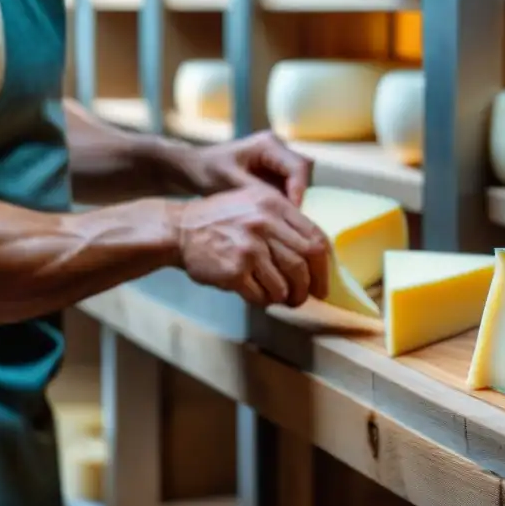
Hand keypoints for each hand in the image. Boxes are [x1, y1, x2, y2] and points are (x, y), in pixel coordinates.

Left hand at [171, 131, 313, 205]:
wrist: (192, 169)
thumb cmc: (207, 171)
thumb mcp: (230, 182)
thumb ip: (259, 191)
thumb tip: (286, 207)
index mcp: (268, 144)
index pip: (298, 166)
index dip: (299, 190)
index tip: (292, 213)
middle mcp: (278, 148)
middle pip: (303, 172)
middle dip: (299, 196)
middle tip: (288, 219)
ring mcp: (278, 160)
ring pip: (300, 181)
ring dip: (293, 200)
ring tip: (281, 220)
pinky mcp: (275, 173)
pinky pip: (290, 188)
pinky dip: (286, 203)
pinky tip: (275, 217)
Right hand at [173, 184, 329, 307]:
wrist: (179, 228)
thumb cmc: (221, 220)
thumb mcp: (255, 204)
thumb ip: (284, 222)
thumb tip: (317, 256)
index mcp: (275, 204)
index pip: (316, 237)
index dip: (325, 265)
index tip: (323, 282)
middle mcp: (265, 222)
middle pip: (305, 262)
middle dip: (310, 286)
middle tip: (304, 297)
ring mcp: (250, 246)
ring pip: (286, 282)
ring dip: (286, 297)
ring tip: (281, 299)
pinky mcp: (234, 269)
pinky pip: (262, 295)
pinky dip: (265, 301)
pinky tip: (259, 297)